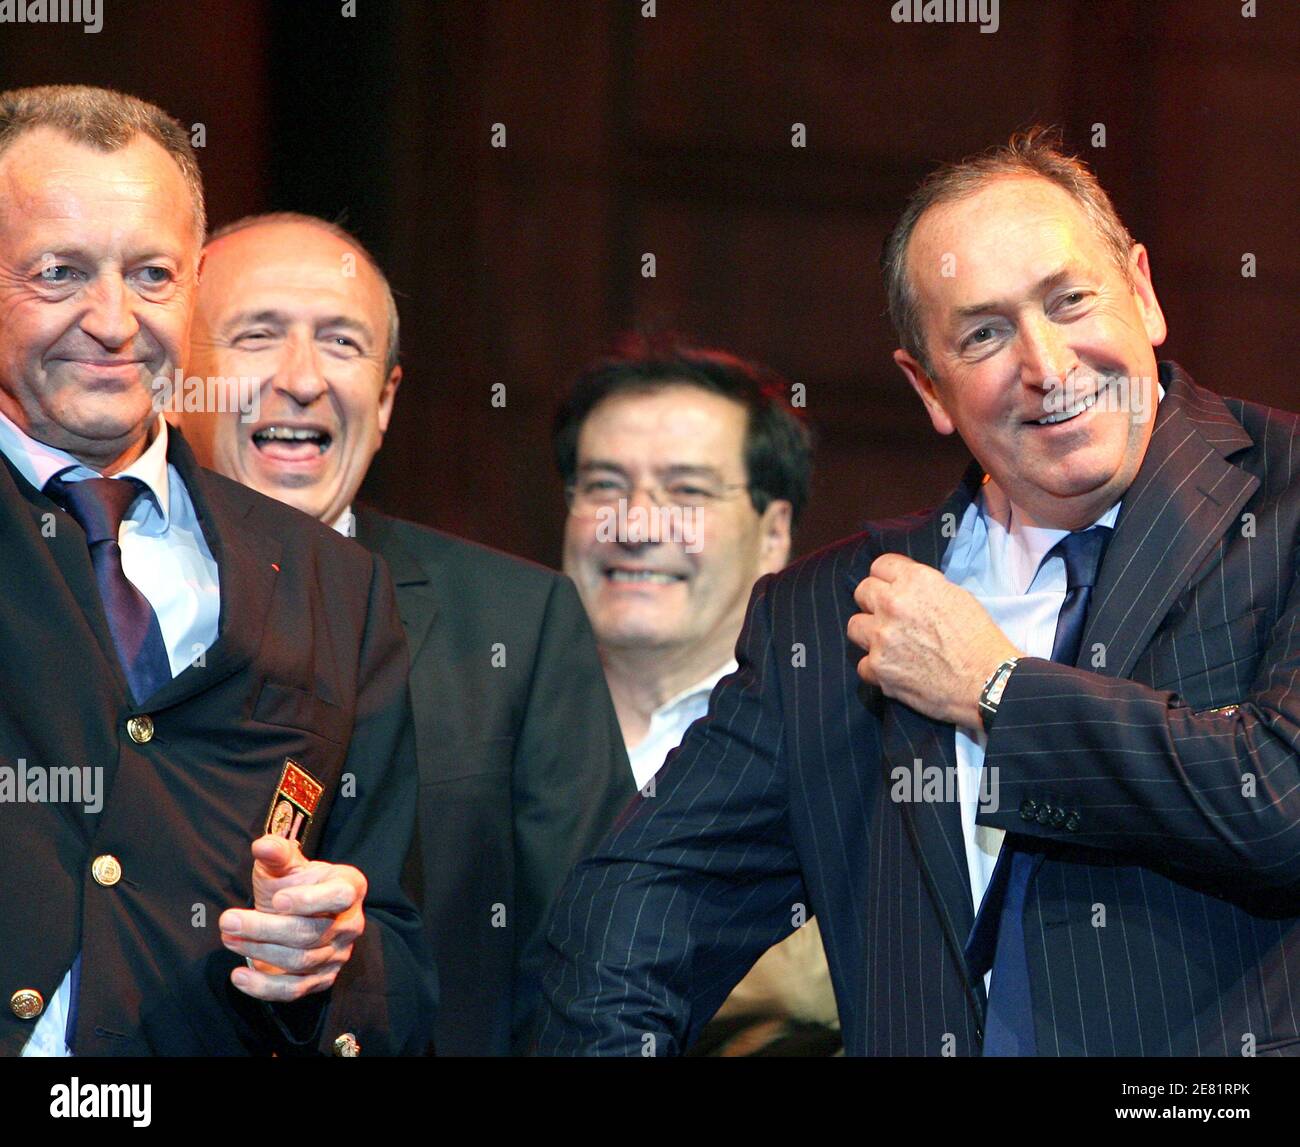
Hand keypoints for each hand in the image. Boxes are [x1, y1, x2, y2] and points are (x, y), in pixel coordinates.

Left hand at [219, 834, 366, 1001]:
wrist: (297, 915)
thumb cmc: (292, 884)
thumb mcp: (286, 865)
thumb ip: (277, 853)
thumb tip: (262, 846)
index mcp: (350, 886)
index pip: (339, 896)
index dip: (310, 900)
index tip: (276, 900)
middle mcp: (351, 923)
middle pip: (310, 933)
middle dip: (265, 928)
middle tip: (227, 920)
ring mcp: (339, 954)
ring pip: (300, 961)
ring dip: (259, 951)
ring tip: (228, 937)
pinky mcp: (322, 980)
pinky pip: (295, 990)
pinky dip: (264, 986)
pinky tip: (239, 975)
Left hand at [847, 553, 1019, 730]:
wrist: (988, 682)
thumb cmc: (979, 640)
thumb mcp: (957, 596)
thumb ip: (923, 588)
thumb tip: (904, 588)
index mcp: (915, 581)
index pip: (880, 565)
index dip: (887, 577)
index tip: (891, 587)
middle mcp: (893, 604)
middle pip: (862, 592)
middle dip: (873, 602)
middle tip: (889, 616)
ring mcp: (881, 637)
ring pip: (855, 626)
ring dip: (869, 633)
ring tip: (889, 644)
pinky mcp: (878, 668)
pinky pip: (862, 664)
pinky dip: (876, 669)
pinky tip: (895, 670)